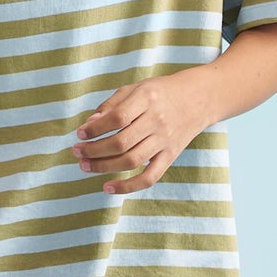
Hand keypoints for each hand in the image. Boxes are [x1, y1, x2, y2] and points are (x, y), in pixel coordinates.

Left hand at [73, 69, 216, 193]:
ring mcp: (165, 140)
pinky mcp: (170, 156)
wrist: (199, 99)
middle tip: (77, 152)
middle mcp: (157, 120)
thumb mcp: (136, 89)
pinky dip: (128, 186)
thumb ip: (111, 105)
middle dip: (94, 150)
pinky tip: (108, 188)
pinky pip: (149, 177)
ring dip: (103, 166)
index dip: (95, 129)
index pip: (117, 118)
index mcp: (147, 98)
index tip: (80, 134)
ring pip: (131, 160)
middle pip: (121, 142)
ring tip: (84, 166)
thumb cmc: (160, 92)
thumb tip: (88, 126)